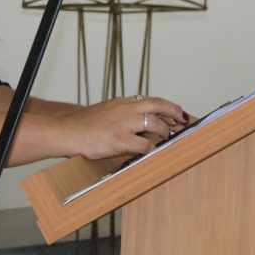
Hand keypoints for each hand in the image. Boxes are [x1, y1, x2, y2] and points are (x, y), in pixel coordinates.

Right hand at [56, 95, 189, 160]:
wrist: (67, 131)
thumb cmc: (87, 125)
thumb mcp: (109, 111)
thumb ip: (127, 113)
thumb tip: (148, 122)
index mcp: (124, 102)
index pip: (153, 101)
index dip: (171, 108)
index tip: (183, 115)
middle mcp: (126, 109)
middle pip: (158, 106)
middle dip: (176, 114)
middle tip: (187, 124)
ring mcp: (122, 124)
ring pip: (154, 123)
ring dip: (164, 132)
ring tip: (166, 140)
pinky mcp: (118, 139)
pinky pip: (143, 144)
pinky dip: (151, 149)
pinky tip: (153, 153)